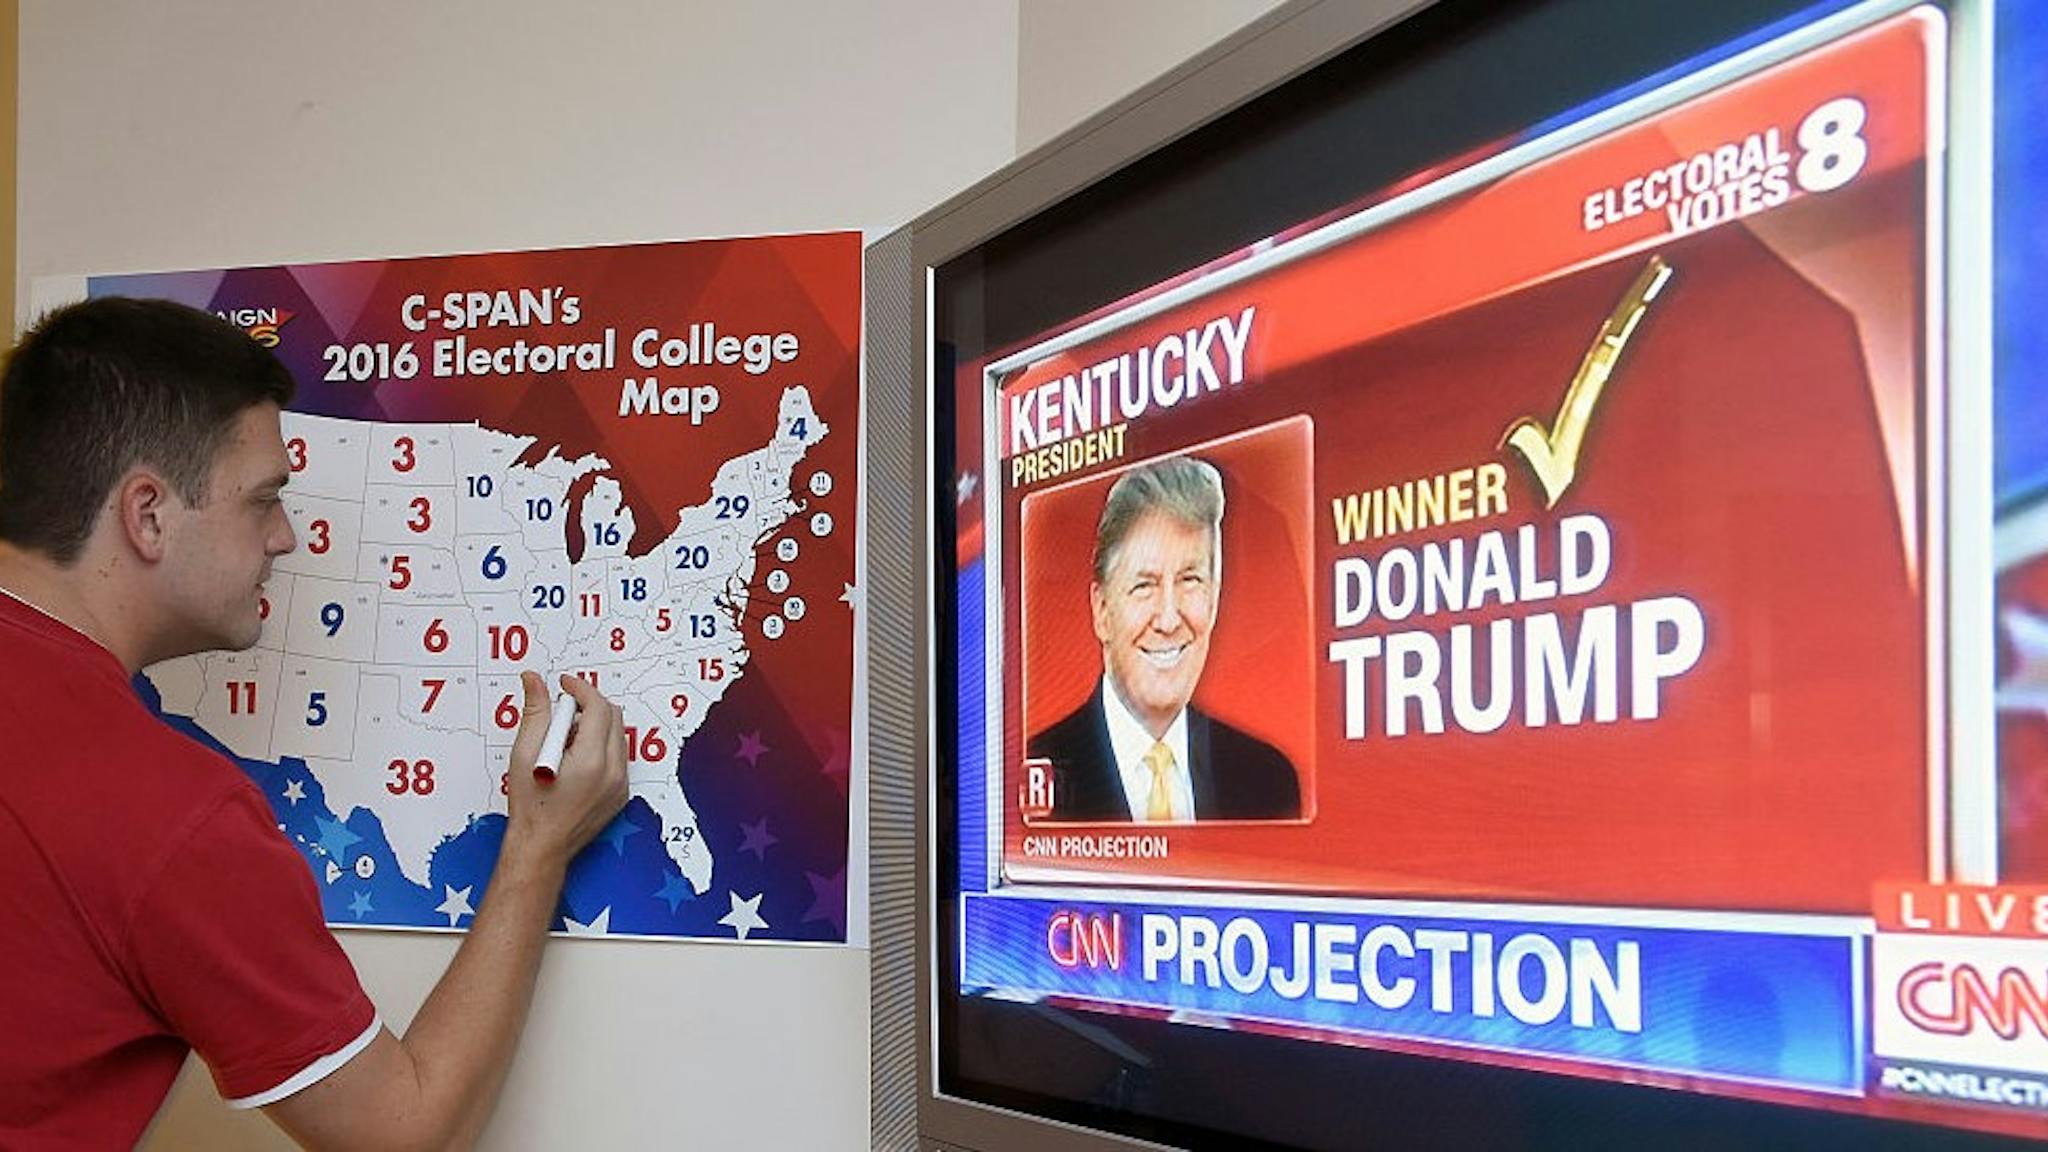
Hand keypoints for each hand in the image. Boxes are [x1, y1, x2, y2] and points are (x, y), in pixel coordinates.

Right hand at [503, 671, 629, 866]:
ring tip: (563, 742)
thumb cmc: (530, 807)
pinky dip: (599, 748)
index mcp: (592, 761)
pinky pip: (617, 757)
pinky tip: (574, 760)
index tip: (565, 684)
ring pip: (617, 736)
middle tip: (560, 715)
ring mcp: (620, 785)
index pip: (598, 708)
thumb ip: (535, 712)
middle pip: (613, 718)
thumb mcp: (524, 754)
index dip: (581, 689)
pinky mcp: (620, 794)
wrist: (541, 846)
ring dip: (594, 728)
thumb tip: (534, 681)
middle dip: (588, 707)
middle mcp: (613, 772)